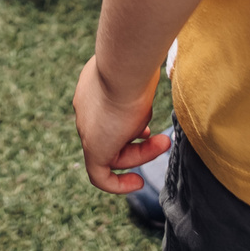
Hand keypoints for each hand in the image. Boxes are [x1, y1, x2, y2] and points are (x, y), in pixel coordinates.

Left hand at [75, 54, 168, 193]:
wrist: (124, 66)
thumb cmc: (136, 66)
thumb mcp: (139, 74)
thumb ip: (140, 83)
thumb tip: (151, 80)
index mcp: (92, 89)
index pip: (108, 114)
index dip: (129, 125)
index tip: (146, 131)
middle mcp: (85, 108)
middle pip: (113, 134)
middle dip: (141, 141)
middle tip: (164, 140)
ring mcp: (86, 127)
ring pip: (112, 152)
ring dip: (141, 154)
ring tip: (164, 143)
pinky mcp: (92, 147)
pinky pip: (99, 176)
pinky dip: (118, 184)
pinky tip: (137, 184)